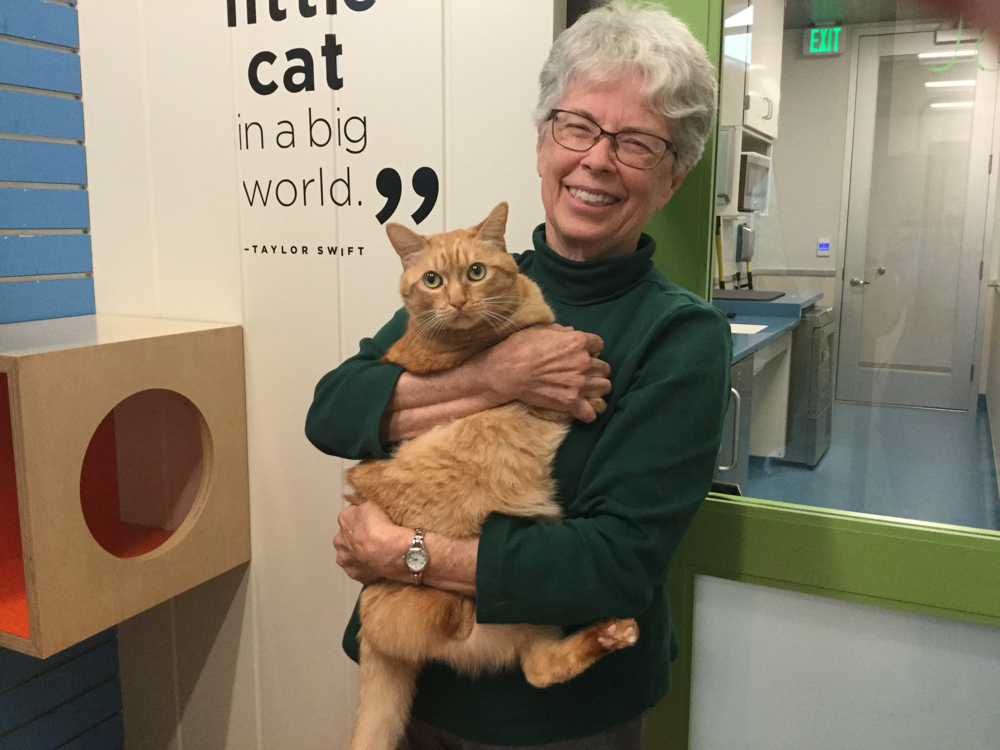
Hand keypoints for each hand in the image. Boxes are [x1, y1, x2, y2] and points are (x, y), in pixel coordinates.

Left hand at [334, 501, 410, 584]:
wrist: (393, 551)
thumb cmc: (384, 528)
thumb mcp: (372, 504)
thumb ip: (363, 507)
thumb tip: (363, 508)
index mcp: (344, 520)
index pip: (351, 515)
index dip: (362, 518)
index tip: (371, 521)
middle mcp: (340, 541)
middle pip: (347, 537)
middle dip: (356, 538)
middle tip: (373, 538)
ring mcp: (347, 560)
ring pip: (350, 556)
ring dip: (359, 554)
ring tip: (376, 552)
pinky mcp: (356, 574)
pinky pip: (361, 570)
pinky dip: (367, 568)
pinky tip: (377, 563)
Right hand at [478, 324, 611, 421]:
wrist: (507, 372)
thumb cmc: (520, 346)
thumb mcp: (541, 329)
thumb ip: (561, 331)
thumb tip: (570, 333)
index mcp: (578, 341)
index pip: (599, 344)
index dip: (591, 349)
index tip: (583, 353)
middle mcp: (584, 362)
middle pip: (604, 367)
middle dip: (596, 369)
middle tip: (585, 372)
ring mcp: (579, 384)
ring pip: (605, 387)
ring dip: (597, 388)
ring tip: (588, 389)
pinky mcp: (571, 402)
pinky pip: (590, 412)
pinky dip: (587, 413)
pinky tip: (583, 410)